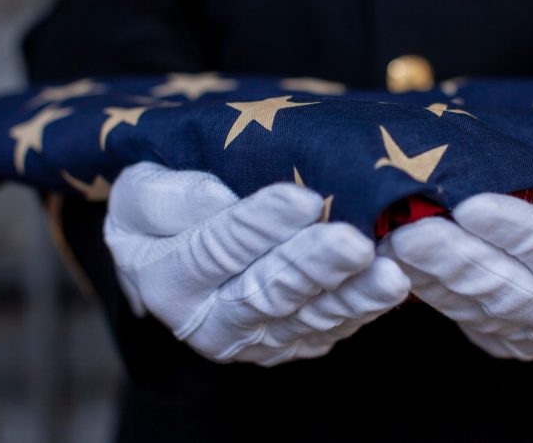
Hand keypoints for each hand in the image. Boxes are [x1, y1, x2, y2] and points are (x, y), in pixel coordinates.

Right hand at [104, 162, 409, 365]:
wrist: (178, 252)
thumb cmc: (164, 211)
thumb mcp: (140, 190)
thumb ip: (168, 197)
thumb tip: (217, 199)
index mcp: (168, 282)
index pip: (216, 248)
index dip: (259, 224)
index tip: (301, 197)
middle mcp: (212, 323)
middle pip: (267, 291)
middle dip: (314, 266)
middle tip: (352, 242)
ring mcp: (258, 339)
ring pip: (309, 317)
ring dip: (352, 295)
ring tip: (387, 272)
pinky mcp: (294, 342)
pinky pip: (331, 327)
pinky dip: (364, 307)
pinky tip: (392, 284)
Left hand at [379, 172, 532, 359]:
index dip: (515, 230)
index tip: (473, 203)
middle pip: (507, 286)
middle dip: (454, 257)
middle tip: (411, 229)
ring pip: (475, 303)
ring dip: (430, 273)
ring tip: (393, 240)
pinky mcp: (503, 338)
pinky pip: (460, 313)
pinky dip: (427, 286)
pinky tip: (397, 260)